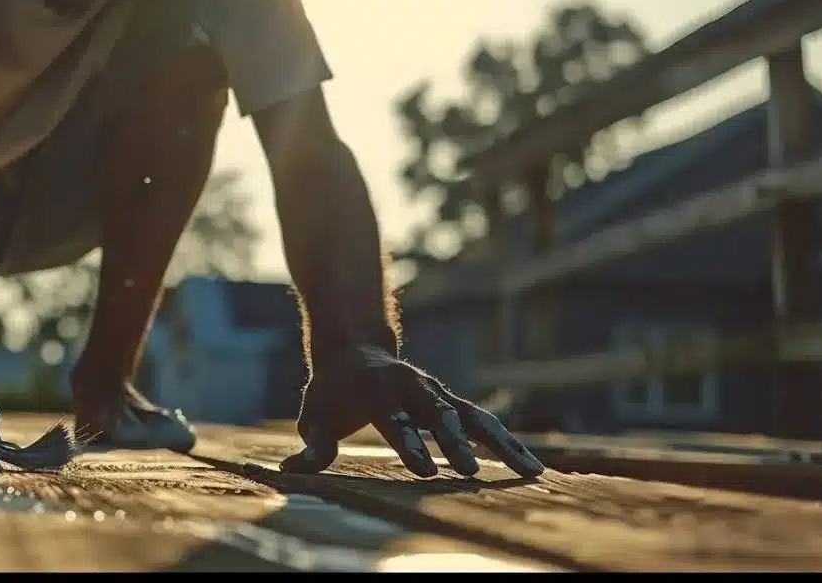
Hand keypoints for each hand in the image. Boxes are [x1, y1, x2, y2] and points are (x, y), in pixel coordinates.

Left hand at [280, 345, 544, 478]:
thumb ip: (312, 445)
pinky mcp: (453, 401)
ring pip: (473, 417)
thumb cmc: (332, 392)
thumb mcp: (316, 414)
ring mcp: (437, 392)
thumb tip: (290, 470)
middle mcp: (412, 386)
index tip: (426, 470)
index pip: (394, 420)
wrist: (354, 349)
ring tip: (528, 472)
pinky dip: (508, 443)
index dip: (409, 444)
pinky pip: (484, 422)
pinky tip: (531, 469)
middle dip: (454, 443)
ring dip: (500, 445)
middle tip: (468, 471)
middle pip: (439, 415)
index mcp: (377, 390)